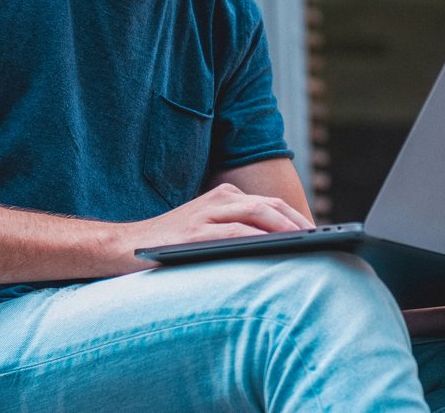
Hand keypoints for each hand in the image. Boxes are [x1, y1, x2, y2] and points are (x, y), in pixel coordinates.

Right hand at [125, 182, 312, 268]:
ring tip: (306, 243)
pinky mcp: (195, 232)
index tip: (317, 234)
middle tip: (320, 239)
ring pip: (257, 213)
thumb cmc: (171, 244)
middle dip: (298, 222)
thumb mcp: (207, 230)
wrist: (124, 247)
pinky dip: (259, 238)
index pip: (269, 204)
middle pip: (269, 206)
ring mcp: (206, 214)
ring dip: (285, 228)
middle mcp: (218, 199)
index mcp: (224, 196)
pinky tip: (274, 247)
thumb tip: (278, 247)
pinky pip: (235, 232)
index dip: (296, 218)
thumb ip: (236, 230)